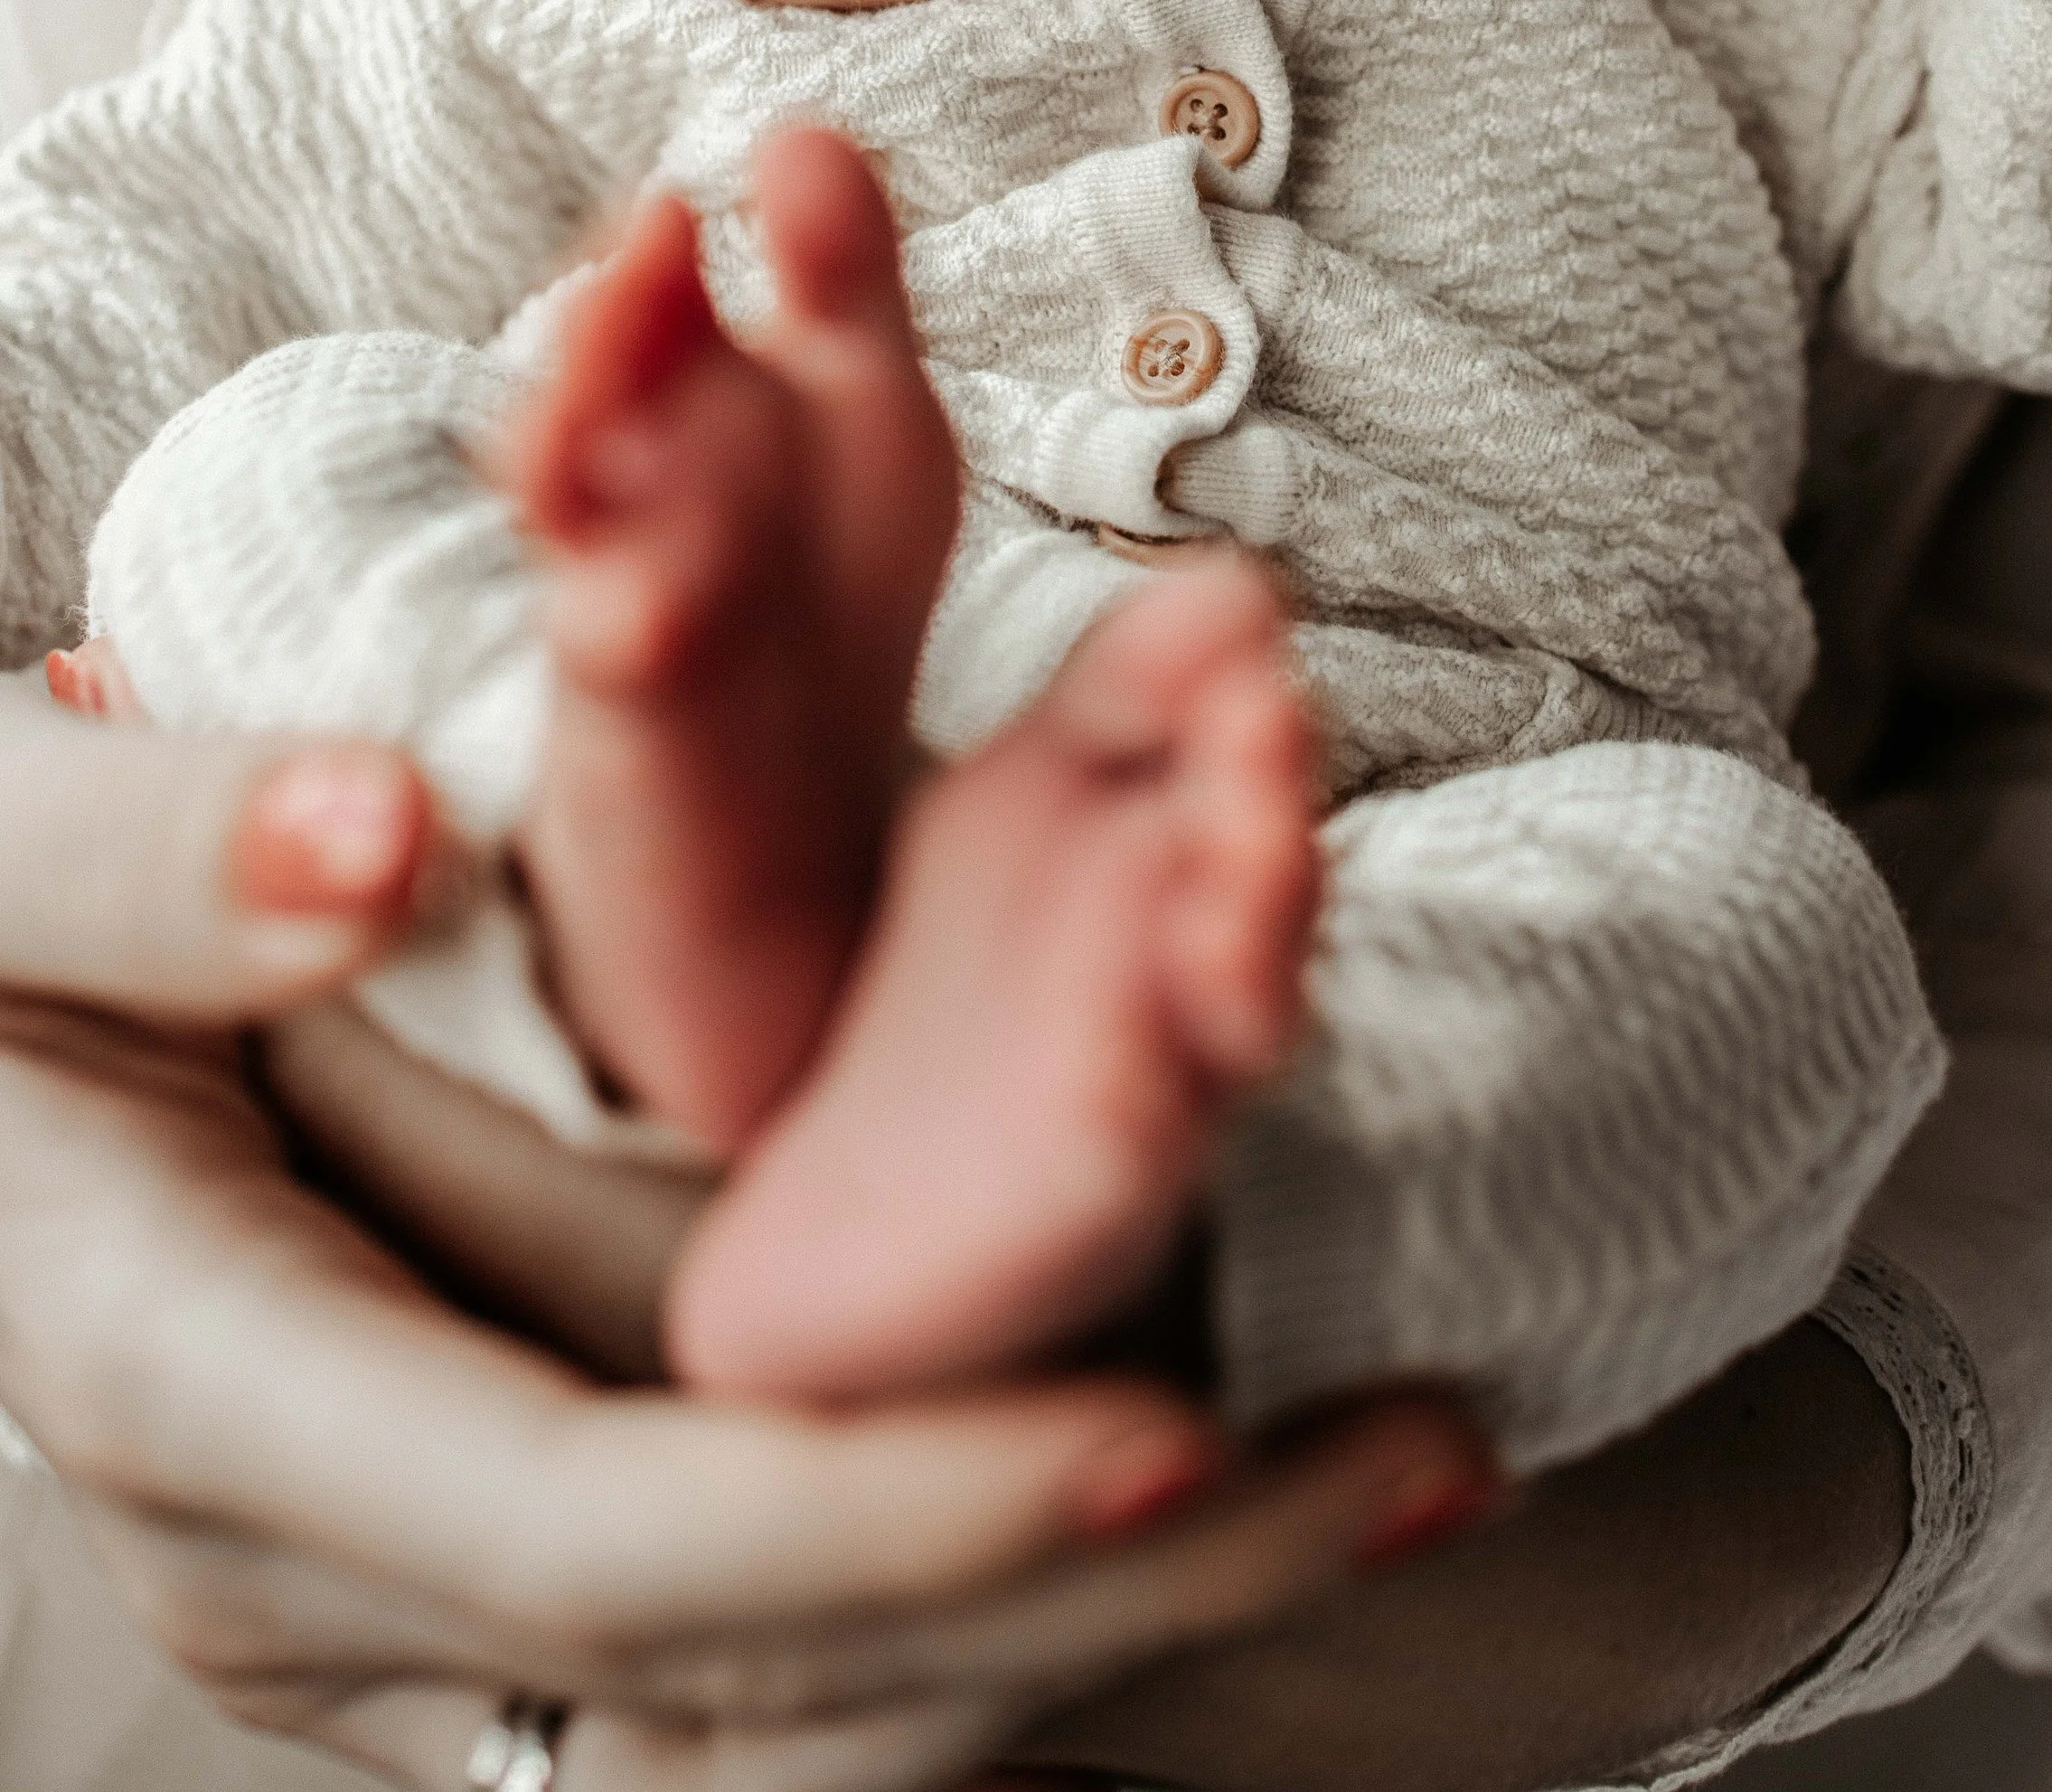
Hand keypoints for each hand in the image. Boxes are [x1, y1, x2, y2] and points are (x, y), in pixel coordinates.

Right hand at [0, 703, 1489, 1787]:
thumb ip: (144, 856)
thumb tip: (369, 842)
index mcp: (203, 1387)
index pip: (597, 1534)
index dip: (886, 1502)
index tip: (1165, 1427)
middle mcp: (314, 1563)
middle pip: (751, 1679)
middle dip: (1098, 1597)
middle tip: (1411, 1463)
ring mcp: (401, 1591)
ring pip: (790, 1708)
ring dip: (1096, 1613)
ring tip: (1383, 1470)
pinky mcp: (479, 1545)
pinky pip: (766, 1643)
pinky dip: (992, 1568)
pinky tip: (1193, 1461)